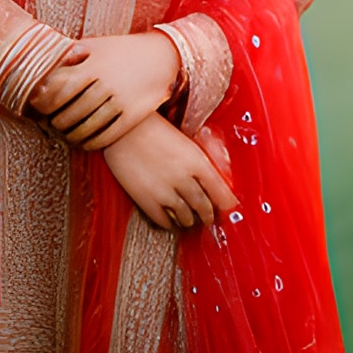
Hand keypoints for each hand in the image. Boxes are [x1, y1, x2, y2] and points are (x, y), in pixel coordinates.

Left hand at [27, 32, 179, 150]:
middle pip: (67, 114)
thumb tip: (40, 72)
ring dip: (69, 135)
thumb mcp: (96, 45)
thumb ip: (69, 56)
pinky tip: (83, 141)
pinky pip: (104, 137)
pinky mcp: (132, 116)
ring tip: (65, 133)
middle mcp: (105, 84)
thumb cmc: (120, 50)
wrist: (161, 56)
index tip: (38, 107)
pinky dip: (89, 143)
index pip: (55, 92)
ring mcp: (119, 101)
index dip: (42, 104)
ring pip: (84, 129)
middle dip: (55, 122)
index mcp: (92, 65)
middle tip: (51, 123)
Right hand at [102, 114, 239, 230]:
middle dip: (208, 215)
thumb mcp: (186, 141)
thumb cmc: (155, 129)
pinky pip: (164, 221)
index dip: (226, 204)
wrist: (124, 128)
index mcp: (197, 161)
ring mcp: (164, 191)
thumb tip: (215, 178)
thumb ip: (201, 161)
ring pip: (185, 217)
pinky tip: (170, 220)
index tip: (227, 208)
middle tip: (209, 218)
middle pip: (204, 207)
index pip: (220, 191)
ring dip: (189, 220)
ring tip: (189, 219)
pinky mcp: (145, 199)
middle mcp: (184, 178)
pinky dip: (170, 224)